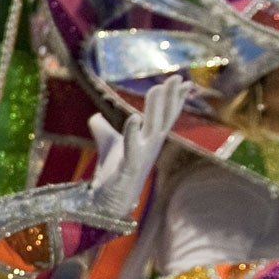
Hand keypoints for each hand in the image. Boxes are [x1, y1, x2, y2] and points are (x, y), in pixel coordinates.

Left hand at [88, 74, 189, 217]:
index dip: (175, 99)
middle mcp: (150, 146)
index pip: (166, 115)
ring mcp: (142, 156)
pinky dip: (132, 131)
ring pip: (152, 128)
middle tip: (176, 78)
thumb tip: (94, 116)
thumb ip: (102, 128)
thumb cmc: (113, 172)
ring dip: (155, 108)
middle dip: (170, 97)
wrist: (109, 200)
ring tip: (156, 88)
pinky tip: (133, 117)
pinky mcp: (129, 166)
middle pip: (163, 117)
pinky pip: (132, 146)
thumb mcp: (107, 144)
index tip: (184, 81)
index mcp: (149, 140)